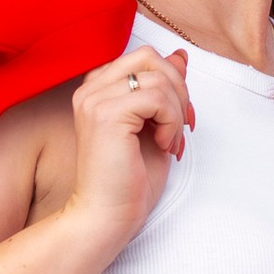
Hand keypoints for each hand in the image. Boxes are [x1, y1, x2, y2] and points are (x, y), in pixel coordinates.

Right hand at [59, 45, 191, 255]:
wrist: (107, 217)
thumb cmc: (128, 182)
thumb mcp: (156, 125)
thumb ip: (164, 90)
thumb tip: (180, 56)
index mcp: (98, 89)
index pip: (144, 58)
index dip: (171, 83)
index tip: (179, 120)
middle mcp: (91, 89)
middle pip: (150, 58)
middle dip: (178, 91)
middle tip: (182, 128)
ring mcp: (95, 100)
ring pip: (158, 79)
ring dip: (176, 113)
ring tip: (170, 143)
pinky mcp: (106, 115)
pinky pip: (157, 98)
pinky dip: (171, 122)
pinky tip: (163, 145)